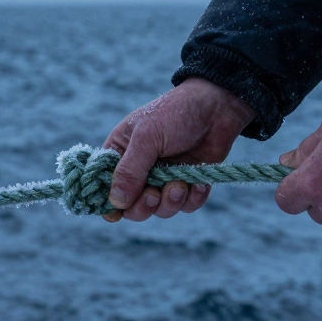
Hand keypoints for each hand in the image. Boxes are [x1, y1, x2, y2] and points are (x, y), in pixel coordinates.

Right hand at [102, 78, 256, 221]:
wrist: (217, 106)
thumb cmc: (175, 113)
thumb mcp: (147, 138)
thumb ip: (130, 171)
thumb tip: (115, 202)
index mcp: (120, 155)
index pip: (105, 187)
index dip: (108, 203)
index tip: (115, 213)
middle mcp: (139, 170)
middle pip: (131, 208)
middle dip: (143, 206)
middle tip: (153, 195)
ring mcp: (164, 178)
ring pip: (160, 210)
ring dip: (170, 201)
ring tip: (180, 184)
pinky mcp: (188, 183)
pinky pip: (185, 206)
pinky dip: (192, 199)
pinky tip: (198, 182)